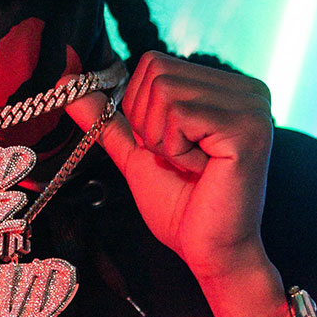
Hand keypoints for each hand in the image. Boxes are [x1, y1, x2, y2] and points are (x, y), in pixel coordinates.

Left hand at [65, 52, 289, 316]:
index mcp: (227, 87)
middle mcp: (247, 88)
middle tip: (180, 160)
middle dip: (150, 124)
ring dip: (162, 139)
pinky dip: (176, 150)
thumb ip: (105, 116)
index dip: (142, 109)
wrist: (211, 253)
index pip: (154, 62)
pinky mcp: (247, 127)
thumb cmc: (181, 206)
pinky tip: (204, 172)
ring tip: (192, 166)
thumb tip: (64, 81)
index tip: (172, 147)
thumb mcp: (136, 151)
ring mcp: (252, 105)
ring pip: (164, 91)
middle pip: (157, 71)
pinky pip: (179, 116)